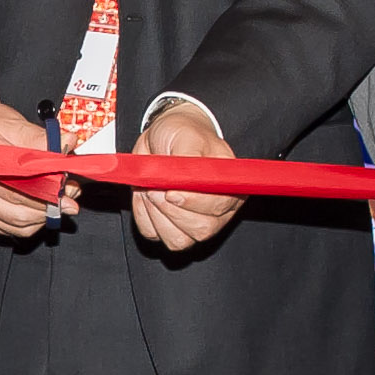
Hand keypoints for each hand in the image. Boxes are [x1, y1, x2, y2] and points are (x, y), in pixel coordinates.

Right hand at [0, 93, 75, 239]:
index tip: (68, 188)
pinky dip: (29, 222)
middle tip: (70, 193)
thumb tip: (67, 141)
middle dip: (50, 206)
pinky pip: (9, 229)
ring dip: (43, 216)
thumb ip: (39, 137)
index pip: (19, 190)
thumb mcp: (10, 123)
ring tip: (59, 198)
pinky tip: (40, 207)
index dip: (49, 193)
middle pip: (19, 213)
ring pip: (17, 226)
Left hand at [128, 99, 241, 251]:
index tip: (171, 192)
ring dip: (156, 214)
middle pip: (201, 230)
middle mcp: (218, 209)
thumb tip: (182, 176)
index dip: (193, 203)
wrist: (162, 139)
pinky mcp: (172, 229)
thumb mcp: (185, 135)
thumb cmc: (181, 135)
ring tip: (150, 187)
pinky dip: (143, 216)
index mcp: (231, 186)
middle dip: (170, 209)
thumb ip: (187, 155)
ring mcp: (196, 223)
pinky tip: (145, 196)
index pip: (219, 206)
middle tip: (154, 185)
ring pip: (178, 240)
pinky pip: (154, 234)